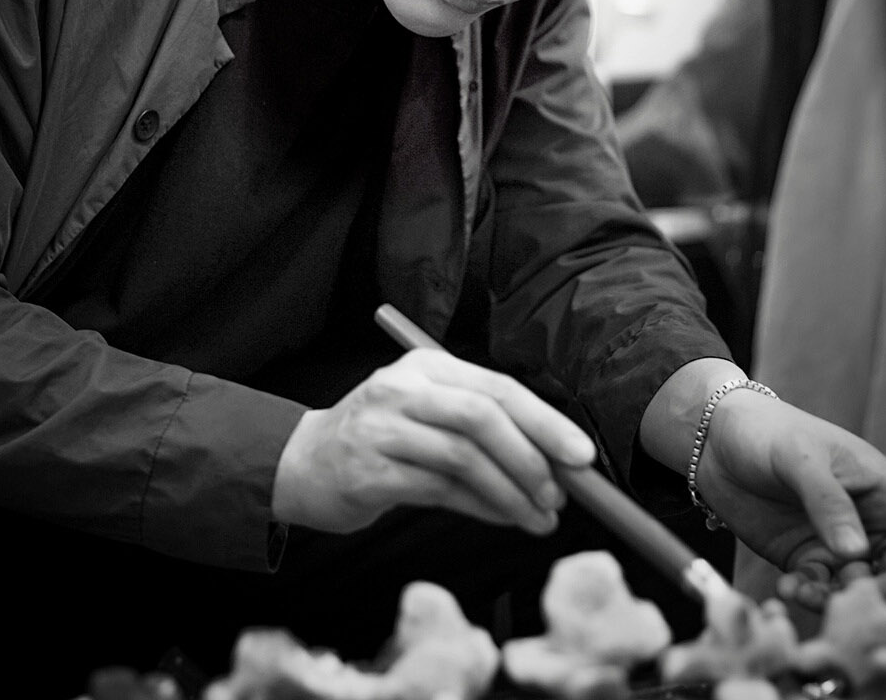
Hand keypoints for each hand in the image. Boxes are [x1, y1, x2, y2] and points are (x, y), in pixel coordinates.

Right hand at [271, 347, 597, 535]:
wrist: (304, 465)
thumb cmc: (382, 440)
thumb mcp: (428, 415)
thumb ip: (484, 428)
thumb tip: (557, 461)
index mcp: (426, 366)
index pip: (497, 387)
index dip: (545, 421)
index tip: (581, 456)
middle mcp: (401, 389)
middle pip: (481, 416)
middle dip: (531, 458)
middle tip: (561, 494)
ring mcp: (381, 430)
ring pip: (463, 458)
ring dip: (511, 493)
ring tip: (539, 517)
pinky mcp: (368, 472)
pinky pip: (439, 491)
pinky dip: (481, 508)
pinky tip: (503, 518)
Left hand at [695, 389, 885, 609]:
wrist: (714, 439)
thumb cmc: (768, 432)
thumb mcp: (802, 459)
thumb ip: (829, 503)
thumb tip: (857, 555)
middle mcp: (874, 525)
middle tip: (850, 594)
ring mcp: (840, 546)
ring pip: (865, 593)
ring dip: (842, 602)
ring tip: (804, 590)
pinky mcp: (806, 560)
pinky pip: (822, 592)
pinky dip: (810, 597)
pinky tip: (786, 588)